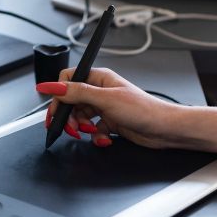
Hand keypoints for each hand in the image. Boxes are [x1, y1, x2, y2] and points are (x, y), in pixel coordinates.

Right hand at [36, 68, 188, 148]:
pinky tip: (103, 138)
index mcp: (99, 78)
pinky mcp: (110, 122)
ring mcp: (105, 107)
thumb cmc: (143, 109)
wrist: (164, 129)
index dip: (59, 94)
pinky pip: (93, 129)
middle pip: (71, 101)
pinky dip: (95, 136)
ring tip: (88, 131)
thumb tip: (52, 86)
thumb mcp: (105, 99)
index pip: (68, 80)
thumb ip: (76, 93)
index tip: (55, 109)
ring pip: (80, 117)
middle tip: (69, 127)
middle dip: (68, 116)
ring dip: (81, 127)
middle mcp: (100, 91)